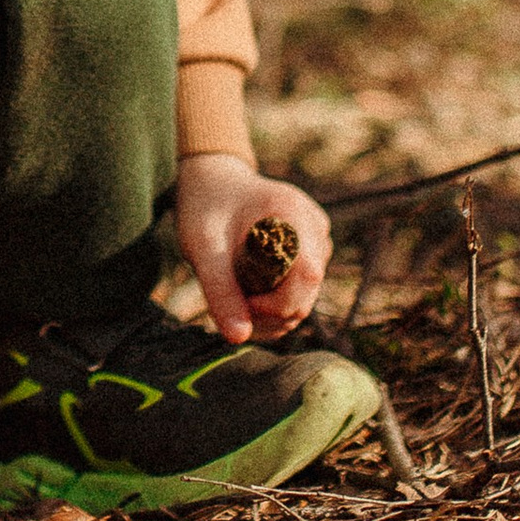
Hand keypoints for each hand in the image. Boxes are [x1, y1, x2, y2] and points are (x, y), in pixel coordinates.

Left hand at [173, 155, 331, 345]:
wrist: (214, 182)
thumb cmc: (206, 207)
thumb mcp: (202, 248)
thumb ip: (221, 291)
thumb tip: (238, 338)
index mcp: (294, 214)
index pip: (307, 276)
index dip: (276, 303)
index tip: (239, 301)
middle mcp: (314, 229)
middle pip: (306, 295)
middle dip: (267, 314)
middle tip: (228, 301)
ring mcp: (316, 243)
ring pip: (303, 301)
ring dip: (268, 314)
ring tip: (233, 293)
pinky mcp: (310, 255)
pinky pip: (299, 294)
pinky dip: (272, 306)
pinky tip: (245, 294)